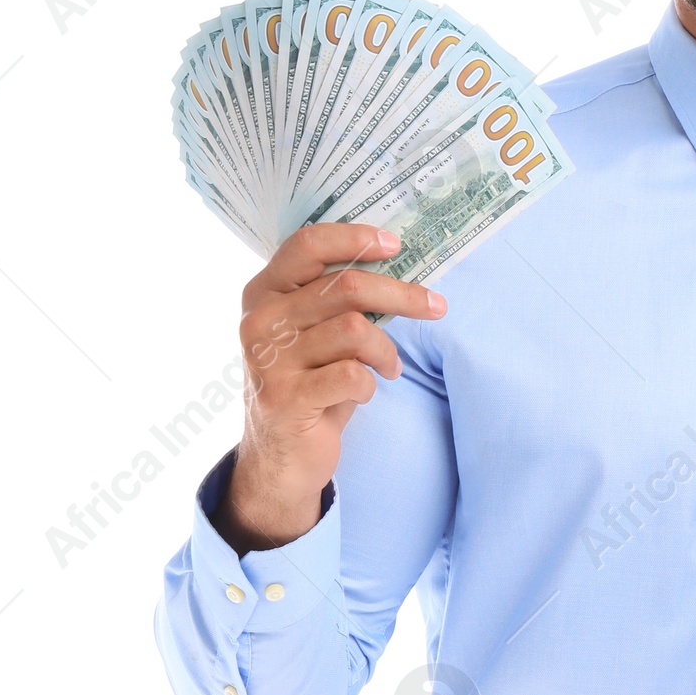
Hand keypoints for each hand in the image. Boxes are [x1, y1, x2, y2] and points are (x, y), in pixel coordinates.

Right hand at [215, 223, 445, 553]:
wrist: (278, 456)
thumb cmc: (306, 383)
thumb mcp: (310, 333)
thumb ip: (333, 299)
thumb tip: (394, 262)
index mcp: (263, 293)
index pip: (306, 245)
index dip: (354, 238)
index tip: (395, 244)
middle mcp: (260, 321)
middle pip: (346, 287)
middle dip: (402, 295)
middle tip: (436, 305)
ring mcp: (269, 360)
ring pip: (356, 331)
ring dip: (386, 351)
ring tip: (389, 366)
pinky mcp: (286, 398)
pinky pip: (353, 375)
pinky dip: (370, 384)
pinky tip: (365, 391)